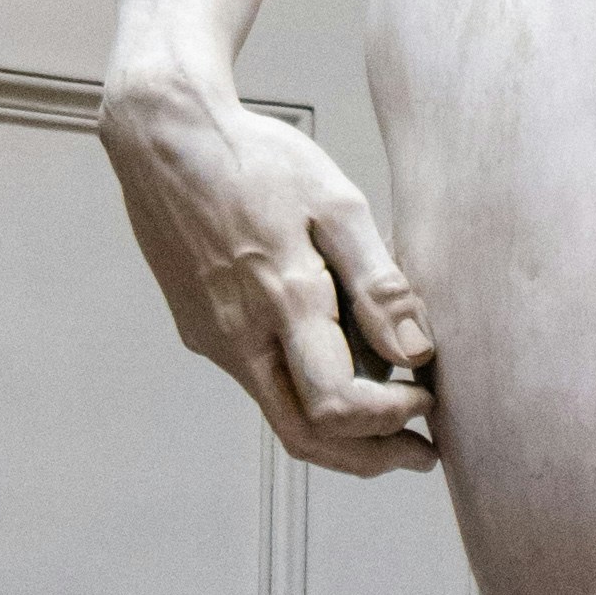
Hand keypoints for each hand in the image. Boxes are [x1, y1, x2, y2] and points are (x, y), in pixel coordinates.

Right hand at [101, 68, 437, 474]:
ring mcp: (214, 339)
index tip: (429, 398)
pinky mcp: (201, 330)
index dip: (391, 420)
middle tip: (420, 451)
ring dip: (339, 428)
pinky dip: (304, 387)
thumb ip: (377, 281)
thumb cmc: (258, 160)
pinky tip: (336, 353)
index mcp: (282, 301)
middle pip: (306, 437)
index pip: (338, 407)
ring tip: (392, 407)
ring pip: (280, 411)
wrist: (166, 139)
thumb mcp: (334, 202)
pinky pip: (259, 378)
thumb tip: (417, 351)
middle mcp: (241, 336)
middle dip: (370, 455)